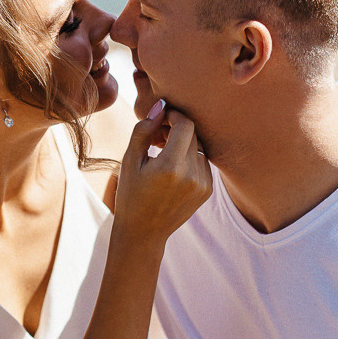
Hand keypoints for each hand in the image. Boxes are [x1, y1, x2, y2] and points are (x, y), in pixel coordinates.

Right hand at [113, 100, 211, 242]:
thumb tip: (160, 106)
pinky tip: (171, 166)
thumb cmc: (131, 194)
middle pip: (193, 134)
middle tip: (157, 133)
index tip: (160, 117)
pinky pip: (202, 161)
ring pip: (198, 147)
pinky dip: (189, 157)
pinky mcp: (207, 190)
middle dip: (177, 127)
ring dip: (183, 143)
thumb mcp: (130, 161)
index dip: (174, 115)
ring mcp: (203, 184)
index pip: (186, 125)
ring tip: (162, 150)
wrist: (143, 232)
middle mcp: (192, 175)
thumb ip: (144, 130)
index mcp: (171, 167)